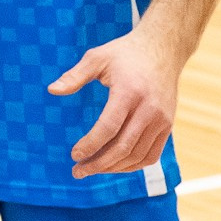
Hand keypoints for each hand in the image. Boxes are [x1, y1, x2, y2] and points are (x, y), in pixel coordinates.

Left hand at [50, 29, 181, 177]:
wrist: (163, 50)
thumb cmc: (125, 53)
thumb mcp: (97, 57)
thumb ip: (75, 75)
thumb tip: (52, 90)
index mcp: (129, 93)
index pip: (109, 128)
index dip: (90, 145)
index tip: (74, 154)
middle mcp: (149, 110)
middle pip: (123, 147)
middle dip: (99, 163)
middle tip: (78, 171)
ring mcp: (162, 120)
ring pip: (138, 155)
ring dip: (114, 167)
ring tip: (92, 169)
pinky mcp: (168, 126)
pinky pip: (151, 155)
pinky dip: (133, 165)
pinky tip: (114, 166)